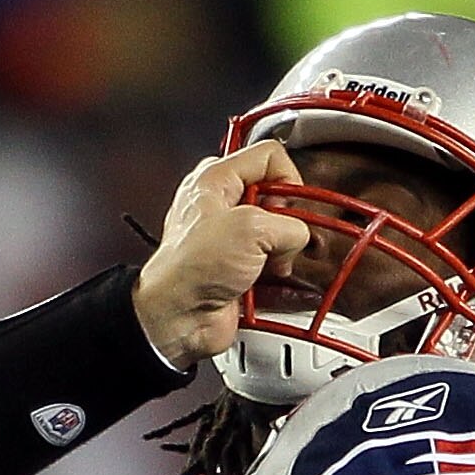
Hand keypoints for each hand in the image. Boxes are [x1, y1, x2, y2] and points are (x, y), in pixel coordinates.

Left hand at [132, 138, 315, 372]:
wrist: (177, 318)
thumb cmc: (192, 269)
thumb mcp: (252, 230)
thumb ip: (288, 224)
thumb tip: (297, 237)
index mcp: (215, 180)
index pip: (269, 156)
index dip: (288, 177)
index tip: (290, 205)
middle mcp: (219, 205)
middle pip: (274, 196)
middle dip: (287, 219)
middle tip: (280, 237)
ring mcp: (227, 239)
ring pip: (274, 232)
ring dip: (283, 251)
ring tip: (273, 264)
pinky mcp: (233, 268)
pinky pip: (268, 262)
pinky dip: (277, 273)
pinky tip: (272, 281)